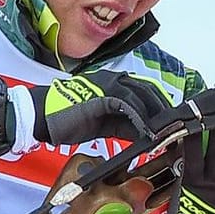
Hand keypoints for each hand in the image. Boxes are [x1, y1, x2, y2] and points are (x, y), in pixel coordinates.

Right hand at [26, 70, 181, 146]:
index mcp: (113, 82)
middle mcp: (114, 79)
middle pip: (149, 91)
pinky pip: (129, 106)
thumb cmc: (65, 118)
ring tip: (166, 132)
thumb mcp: (101, 121)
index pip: (145, 91)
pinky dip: (141, 120)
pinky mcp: (102, 95)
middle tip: (174, 129)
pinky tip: (148, 133)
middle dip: (163, 110)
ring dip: (156, 115)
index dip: (159, 107)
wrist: (40, 114)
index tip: (169, 123)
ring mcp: (108, 85)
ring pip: (142, 96)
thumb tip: (144, 134)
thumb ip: (123, 123)